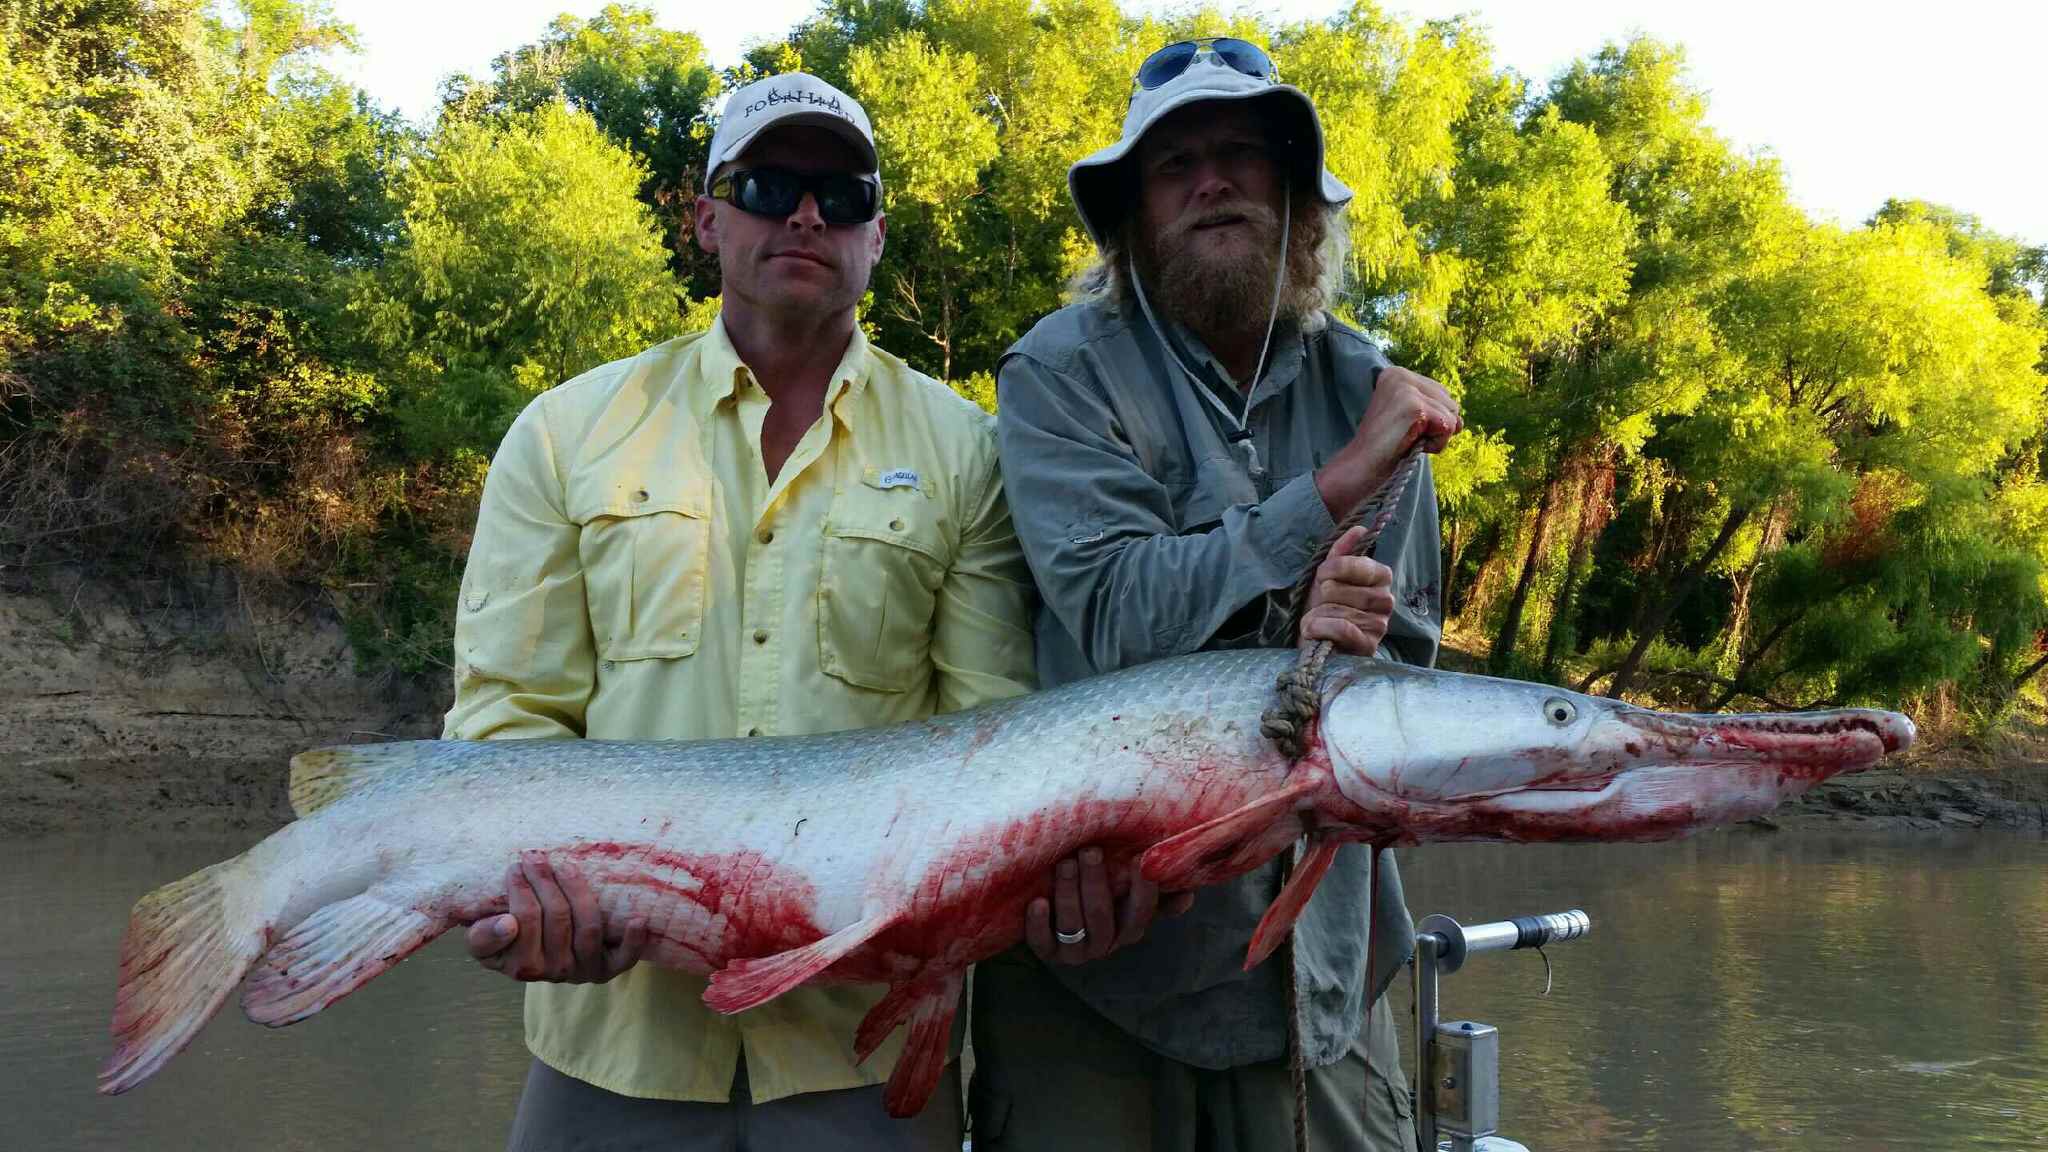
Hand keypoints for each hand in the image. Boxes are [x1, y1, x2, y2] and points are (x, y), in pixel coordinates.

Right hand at [467, 851, 648, 983]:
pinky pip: (625, 958)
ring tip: (563, 865)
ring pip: (588, 926)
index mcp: (522, 967)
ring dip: (577, 889)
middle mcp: (556, 971)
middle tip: (535, 857)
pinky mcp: (610, 967)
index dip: (519, 890)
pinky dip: (633, 940)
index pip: (523, 922)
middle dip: (544, 880)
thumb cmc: (507, 942)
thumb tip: (507, 923)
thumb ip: (483, 936)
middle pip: (557, 917)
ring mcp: (585, 970)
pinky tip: (637, 919)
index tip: (514, 867)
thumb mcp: (483, 942)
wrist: (536, 958)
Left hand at [1024, 846, 1195, 965]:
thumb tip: (1189, 894)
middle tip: (1090, 851)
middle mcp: (1103, 945)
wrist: (1054, 912)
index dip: (1142, 890)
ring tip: (1064, 863)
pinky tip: (1038, 901)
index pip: (1140, 914)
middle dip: (1095, 883)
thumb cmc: (1098, 895)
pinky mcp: (1046, 952)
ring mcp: (1073, 952)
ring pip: (1072, 927)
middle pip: (1101, 918)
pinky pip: (1042, 943)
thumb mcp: (1126, 895)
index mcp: (1127, 930)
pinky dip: (1039, 924)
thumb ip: (1156, 895)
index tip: (1138, 859)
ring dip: (1068, 893)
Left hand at [1300, 525, 1394, 654]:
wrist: (1318, 643)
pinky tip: (1316, 632)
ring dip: (1316, 617)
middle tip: (1321, 606)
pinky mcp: (1369, 646)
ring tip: (1317, 622)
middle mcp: (1386, 600)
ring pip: (1337, 609)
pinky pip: (1342, 628)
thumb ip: (1341, 552)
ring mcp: (1380, 625)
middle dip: (1322, 598)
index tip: (1322, 576)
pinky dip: (1321, 629)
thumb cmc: (1324, 607)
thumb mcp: (1328, 577)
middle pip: (1340, 588)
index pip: (1358, 564)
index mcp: (1380, 577)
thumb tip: (1359, 528)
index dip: (1333, 568)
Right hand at [1316, 364, 1461, 515]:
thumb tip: (1461, 421)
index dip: (1432, 418)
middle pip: (1451, 401)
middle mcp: (1400, 374)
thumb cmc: (1385, 447)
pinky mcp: (1414, 405)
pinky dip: (1436, 444)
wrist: (1361, 466)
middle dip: (1437, 426)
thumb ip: (1432, 408)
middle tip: (1406, 436)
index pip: (1441, 392)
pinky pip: (1448, 427)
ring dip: (1436, 437)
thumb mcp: (1409, 419)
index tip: (1404, 428)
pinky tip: (1412, 445)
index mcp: (1396, 373)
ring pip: (1452, 415)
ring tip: (1408, 440)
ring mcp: (1406, 388)